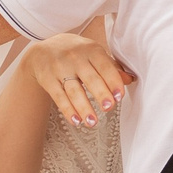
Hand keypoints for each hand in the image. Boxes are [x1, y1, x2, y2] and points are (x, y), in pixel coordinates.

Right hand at [21, 31, 135, 126]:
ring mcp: (60, 69)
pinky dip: (68, 110)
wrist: (42, 50)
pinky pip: (59, 97)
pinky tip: (76, 121)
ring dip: (84, 107)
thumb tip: (129, 79)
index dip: (113, 81)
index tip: (119, 96)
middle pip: (90, 79)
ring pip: (74, 90)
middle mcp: (75, 58)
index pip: (105, 66)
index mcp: (91, 50)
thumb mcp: (93, 54)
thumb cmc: (76, 53)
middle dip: (100, 94)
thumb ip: (111, 67)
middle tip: (109, 108)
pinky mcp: (48, 80)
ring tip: (93, 122)